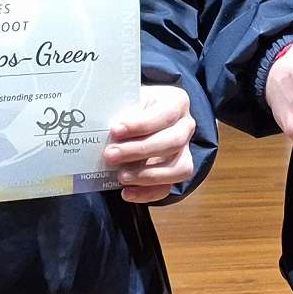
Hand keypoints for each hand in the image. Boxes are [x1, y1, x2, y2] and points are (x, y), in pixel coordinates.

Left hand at [105, 85, 197, 203]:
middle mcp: (185, 127)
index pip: (166, 115)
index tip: (115, 130)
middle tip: (111, 155)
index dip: (141, 125)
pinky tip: (127, 192)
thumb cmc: (132, 107)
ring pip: (179, 168)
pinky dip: (147, 193)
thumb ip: (123, 112)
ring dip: (148, 175)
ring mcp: (184, 151)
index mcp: (176, 102)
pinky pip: (168, 187)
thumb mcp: (128, 100)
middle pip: (173, 142)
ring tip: (121, 176)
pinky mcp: (175, 172)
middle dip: (140, 151)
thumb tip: (106, 131)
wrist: (137, 117)